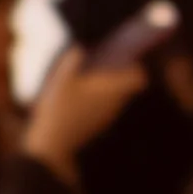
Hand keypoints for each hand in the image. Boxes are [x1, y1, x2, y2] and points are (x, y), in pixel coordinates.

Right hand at [23, 43, 144, 183]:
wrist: (53, 144)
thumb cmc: (58, 110)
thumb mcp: (60, 80)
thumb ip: (71, 61)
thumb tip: (79, 49)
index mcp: (110, 89)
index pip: (139, 78)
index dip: (136, 68)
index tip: (128, 60)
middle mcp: (114, 104)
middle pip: (128, 88)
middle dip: (121, 76)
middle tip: (106, 65)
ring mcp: (107, 117)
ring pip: (117, 99)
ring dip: (110, 90)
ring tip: (92, 80)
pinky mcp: (98, 126)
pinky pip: (106, 109)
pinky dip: (101, 102)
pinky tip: (82, 99)